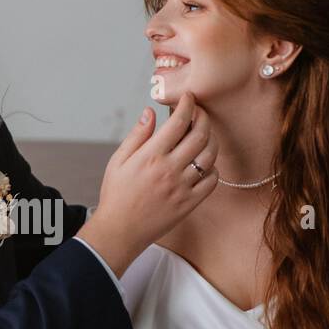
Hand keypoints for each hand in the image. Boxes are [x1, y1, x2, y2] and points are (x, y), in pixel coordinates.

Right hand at [76, 92, 218, 276]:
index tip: (188, 97)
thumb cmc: (116, 195)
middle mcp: (170, 169)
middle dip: (203, 117)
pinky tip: (202, 164)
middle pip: (200, 134)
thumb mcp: (118, 161)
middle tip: (199, 112)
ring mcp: (182, 187)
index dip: (187, 104)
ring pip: (210, 156)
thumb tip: (150, 112)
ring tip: (202, 136)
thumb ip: (137, 135)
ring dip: (210, 140)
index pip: (178, 121)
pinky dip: (212, 168)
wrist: (120, 231)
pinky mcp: (190, 203)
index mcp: (151, 156)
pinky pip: (212, 181)